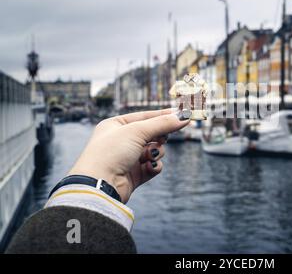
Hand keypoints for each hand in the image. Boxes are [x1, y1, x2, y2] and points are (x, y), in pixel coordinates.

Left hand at [68, 108, 190, 202]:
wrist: (99, 185)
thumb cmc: (111, 152)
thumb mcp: (137, 131)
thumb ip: (163, 124)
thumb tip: (184, 117)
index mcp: (116, 125)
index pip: (145, 116)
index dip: (163, 115)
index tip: (181, 113)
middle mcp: (120, 141)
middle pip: (151, 134)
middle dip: (159, 137)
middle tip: (164, 137)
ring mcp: (127, 158)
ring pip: (154, 150)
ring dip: (156, 152)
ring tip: (150, 156)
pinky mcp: (133, 175)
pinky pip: (152, 166)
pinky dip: (154, 166)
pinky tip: (150, 167)